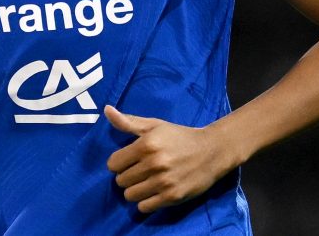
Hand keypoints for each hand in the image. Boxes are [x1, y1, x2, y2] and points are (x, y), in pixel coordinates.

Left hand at [104, 105, 232, 212]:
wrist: (212, 151)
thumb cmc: (180, 136)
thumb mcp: (155, 125)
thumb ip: (128, 121)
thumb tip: (106, 110)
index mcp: (147, 144)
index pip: (113, 164)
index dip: (118, 163)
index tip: (128, 161)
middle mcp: (154, 164)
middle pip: (120, 181)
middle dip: (126, 176)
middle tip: (139, 171)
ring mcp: (163, 182)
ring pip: (130, 195)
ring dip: (134, 190)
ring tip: (145, 182)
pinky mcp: (172, 197)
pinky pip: (144, 207)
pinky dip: (145, 201)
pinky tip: (153, 192)